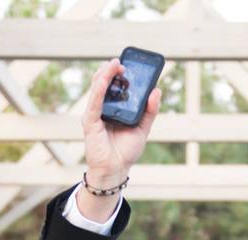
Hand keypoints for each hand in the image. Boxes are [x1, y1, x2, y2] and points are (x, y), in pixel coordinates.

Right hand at [82, 59, 160, 189]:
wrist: (116, 169)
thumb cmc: (126, 151)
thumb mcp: (143, 127)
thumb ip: (150, 110)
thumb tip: (157, 90)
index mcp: (113, 108)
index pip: (115, 85)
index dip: (120, 72)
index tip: (130, 62)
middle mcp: (102, 108)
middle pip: (104, 82)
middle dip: (113, 70)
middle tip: (124, 62)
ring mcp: (95, 114)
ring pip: (97, 88)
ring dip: (106, 74)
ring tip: (115, 64)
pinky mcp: (90, 122)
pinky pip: (95, 102)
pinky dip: (100, 89)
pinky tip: (105, 79)